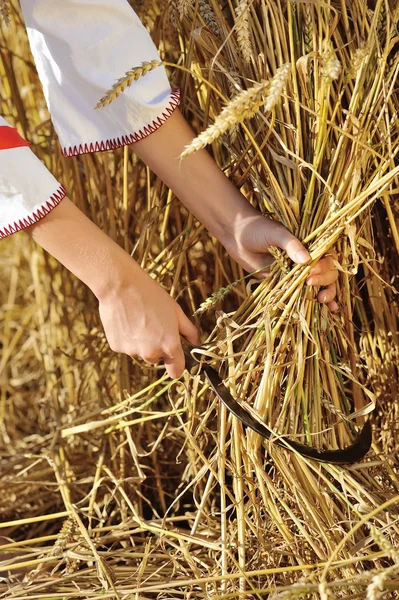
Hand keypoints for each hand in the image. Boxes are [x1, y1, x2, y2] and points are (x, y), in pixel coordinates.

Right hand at [98, 263, 198, 377]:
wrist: (121, 286)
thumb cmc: (152, 296)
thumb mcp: (176, 311)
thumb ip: (189, 331)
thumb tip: (196, 343)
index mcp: (169, 346)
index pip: (176, 371)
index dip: (177, 364)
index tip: (175, 357)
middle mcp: (151, 353)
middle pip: (157, 359)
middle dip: (158, 347)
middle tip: (154, 325)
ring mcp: (132, 351)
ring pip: (141, 352)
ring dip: (142, 342)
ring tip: (138, 320)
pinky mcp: (117, 347)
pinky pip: (127, 346)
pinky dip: (128, 338)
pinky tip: (126, 320)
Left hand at [224, 213, 338, 311]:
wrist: (237, 236)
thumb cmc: (258, 229)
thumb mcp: (276, 234)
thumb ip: (291, 245)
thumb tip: (306, 260)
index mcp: (310, 244)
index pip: (327, 256)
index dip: (324, 266)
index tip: (311, 271)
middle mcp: (308, 259)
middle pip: (328, 272)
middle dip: (323, 279)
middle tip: (309, 282)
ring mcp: (298, 272)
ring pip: (322, 284)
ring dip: (327, 293)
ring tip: (323, 300)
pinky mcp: (287, 283)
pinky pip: (304, 293)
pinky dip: (317, 301)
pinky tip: (329, 309)